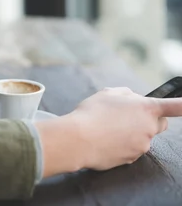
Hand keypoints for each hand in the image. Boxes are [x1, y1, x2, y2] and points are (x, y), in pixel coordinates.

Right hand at [34, 87, 181, 177]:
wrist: (78, 139)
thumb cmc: (93, 112)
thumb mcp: (109, 92)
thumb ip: (127, 94)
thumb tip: (134, 100)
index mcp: (145, 108)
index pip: (174, 107)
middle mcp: (148, 128)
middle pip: (159, 123)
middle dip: (150, 119)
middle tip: (129, 115)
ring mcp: (141, 145)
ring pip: (142, 136)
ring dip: (132, 131)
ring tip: (109, 126)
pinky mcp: (132, 159)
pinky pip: (132, 148)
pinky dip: (123, 143)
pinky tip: (107, 138)